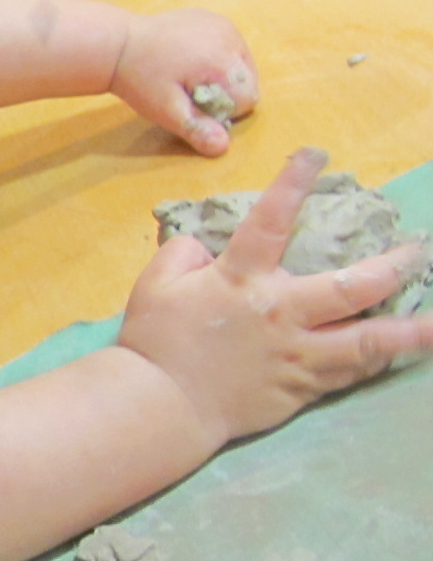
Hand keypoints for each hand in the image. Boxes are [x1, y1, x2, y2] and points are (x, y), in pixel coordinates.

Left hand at [112, 9, 257, 155]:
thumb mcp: (165, 110)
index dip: (221, 111)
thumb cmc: (140, 79)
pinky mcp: (215, 20)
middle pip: (248, 81)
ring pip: (243, 65)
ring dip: (224, 78)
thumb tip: (223, 147)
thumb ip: (195, 128)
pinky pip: (231, 48)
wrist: (118, 44)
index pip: (246, 99)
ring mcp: (223, 25)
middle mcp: (229, 37)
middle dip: (225, 94)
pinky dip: (218, 59)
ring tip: (189, 76)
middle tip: (188, 91)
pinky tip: (191, 60)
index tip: (191, 104)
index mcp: (220, 60)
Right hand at [118, 149, 432, 448]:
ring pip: (369, 341)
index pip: (273, 220)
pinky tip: (399, 352)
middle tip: (418, 251)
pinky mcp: (302, 389)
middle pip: (353, 288)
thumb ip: (183, 255)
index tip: (316, 155)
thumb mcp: (155, 285)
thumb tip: (205, 248)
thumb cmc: (154, 341)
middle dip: (392, 267)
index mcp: (243, 281)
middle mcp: (283, 314)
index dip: (294, 183)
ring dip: (411, 329)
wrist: (162, 406)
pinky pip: (350, 374)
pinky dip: (377, 361)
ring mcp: (298, 355)